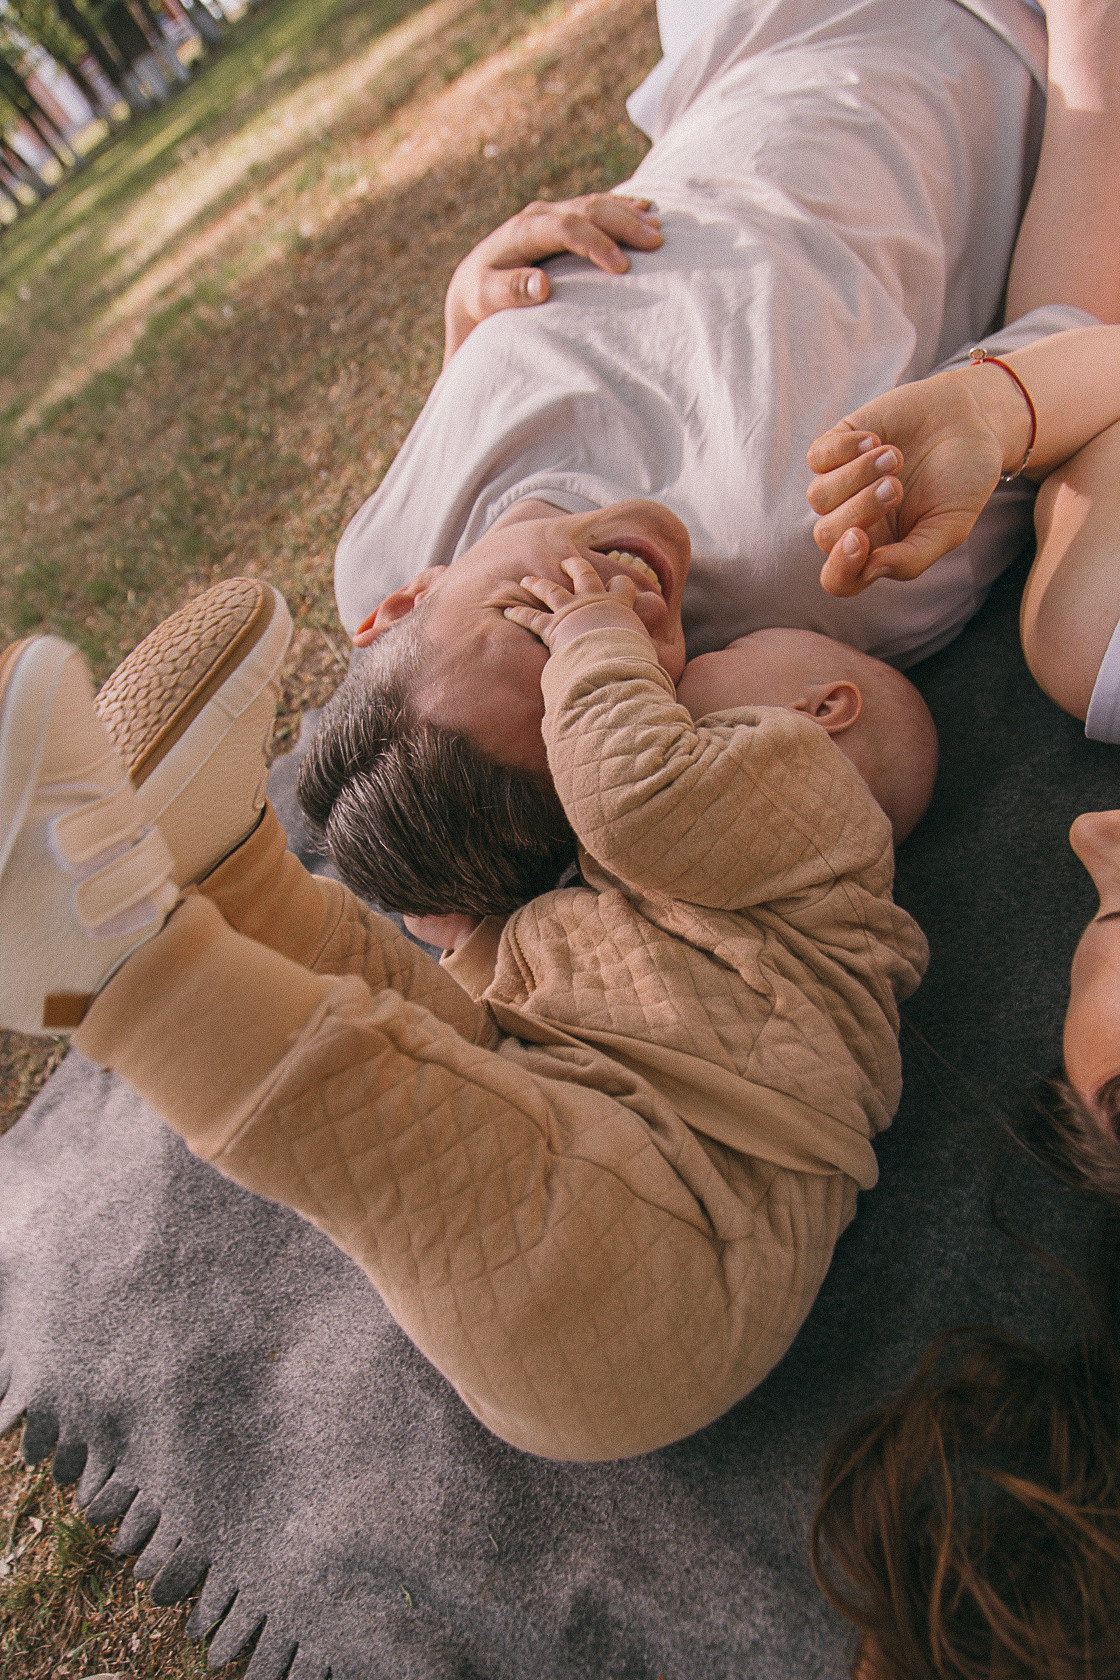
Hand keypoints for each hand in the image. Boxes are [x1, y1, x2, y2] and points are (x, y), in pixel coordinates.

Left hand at [444, 194, 661, 361]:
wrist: (473, 288)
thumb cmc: (480, 301)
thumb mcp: (484, 300)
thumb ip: (508, 292)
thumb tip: (540, 285)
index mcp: (522, 231)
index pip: (565, 228)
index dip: (595, 244)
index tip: (622, 268)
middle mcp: (539, 215)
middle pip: (588, 209)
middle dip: (623, 224)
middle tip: (656, 243)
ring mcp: (552, 214)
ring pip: (597, 204)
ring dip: (629, 216)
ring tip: (659, 232)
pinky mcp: (563, 220)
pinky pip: (597, 207)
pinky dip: (623, 208)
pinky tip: (647, 212)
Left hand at [503, 557, 649, 652]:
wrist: (610, 660)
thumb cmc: (632, 660)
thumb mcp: (649, 653)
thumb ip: (655, 656)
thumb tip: (667, 673)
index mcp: (620, 605)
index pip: (623, 586)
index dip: (622, 584)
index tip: (620, 584)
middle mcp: (594, 600)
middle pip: (584, 575)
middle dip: (575, 566)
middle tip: (568, 560)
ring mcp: (570, 610)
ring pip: (551, 590)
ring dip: (538, 584)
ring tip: (527, 580)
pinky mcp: (552, 626)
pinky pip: (532, 618)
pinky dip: (519, 615)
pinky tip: (508, 612)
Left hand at [806, 369, 1008, 595]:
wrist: (972, 422)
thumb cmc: (963, 480)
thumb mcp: (950, 526)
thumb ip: (912, 558)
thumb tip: (870, 569)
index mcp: (879, 550)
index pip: (840, 579)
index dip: (841, 567)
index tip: (860, 538)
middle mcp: (855, 521)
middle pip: (826, 535)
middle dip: (861, 509)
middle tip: (896, 487)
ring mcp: (842, 484)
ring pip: (819, 497)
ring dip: (857, 476)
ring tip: (894, 456)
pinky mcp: (837, 447)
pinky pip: (817, 458)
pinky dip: (845, 449)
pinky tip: (877, 439)